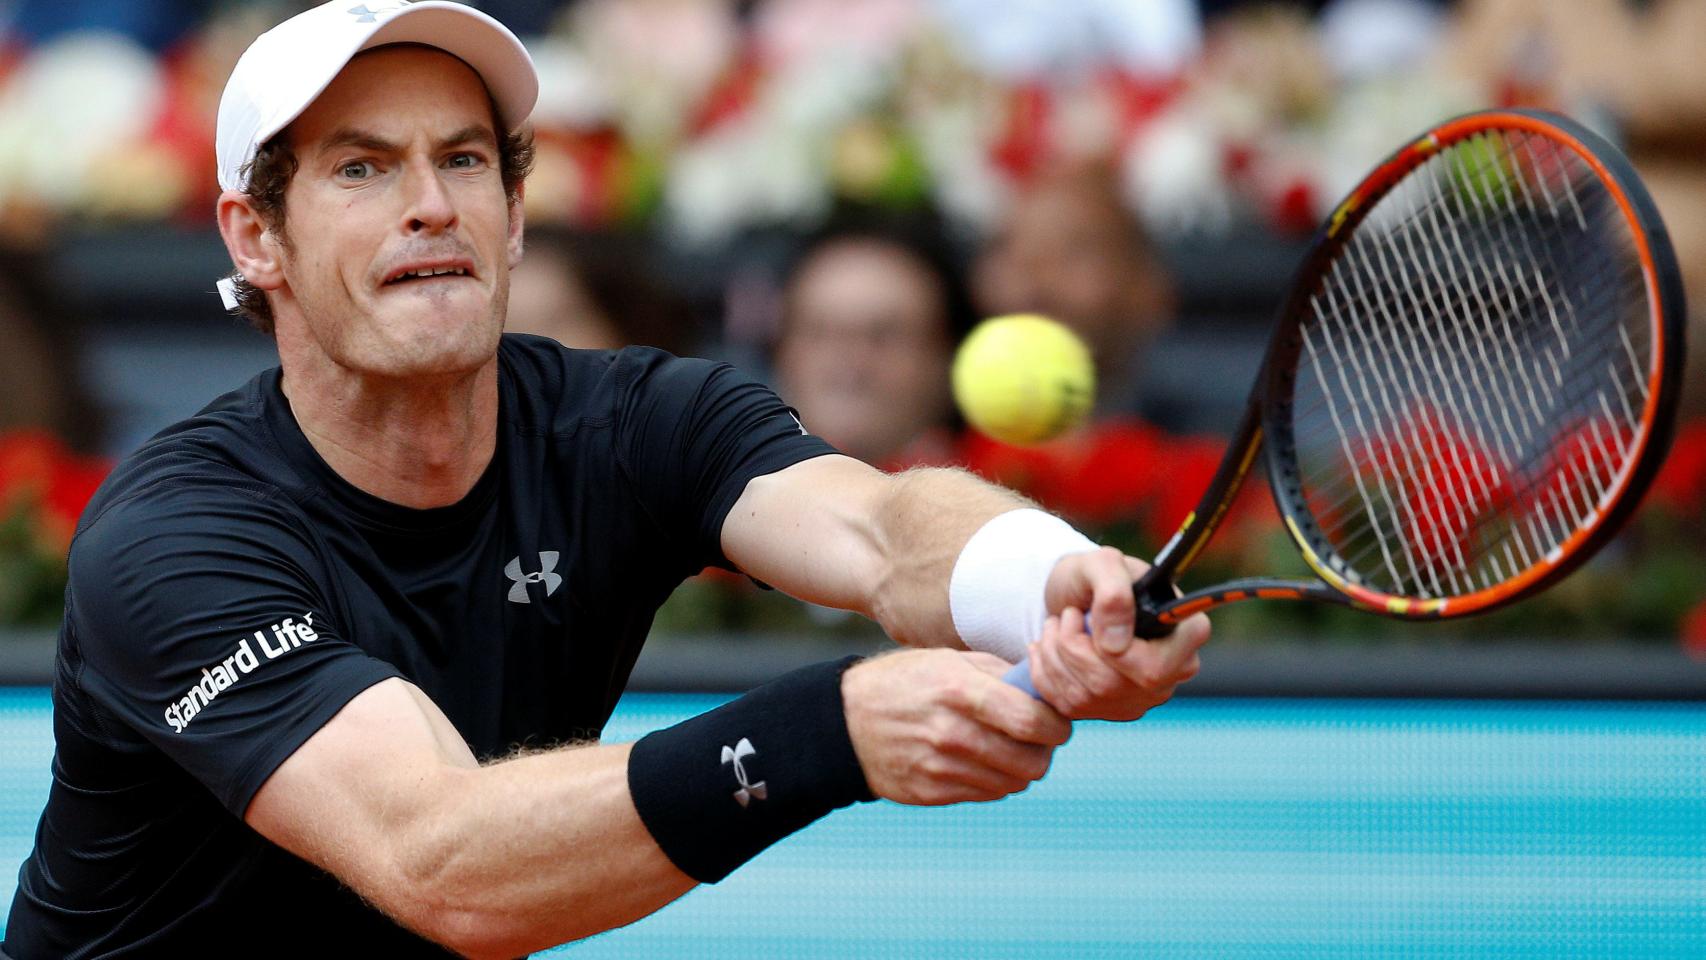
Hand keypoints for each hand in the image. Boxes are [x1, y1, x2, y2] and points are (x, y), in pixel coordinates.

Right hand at [841, 649, 1070, 805]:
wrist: (844, 721)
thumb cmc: (904, 682)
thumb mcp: (947, 659)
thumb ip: (1000, 673)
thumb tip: (1046, 688)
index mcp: (960, 691)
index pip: (1033, 722)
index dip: (1057, 726)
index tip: (1056, 721)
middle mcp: (953, 734)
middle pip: (1031, 762)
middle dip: (1044, 751)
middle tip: (1037, 738)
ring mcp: (942, 768)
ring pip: (1013, 783)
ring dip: (1020, 768)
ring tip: (1006, 747)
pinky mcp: (933, 793)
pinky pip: (987, 794)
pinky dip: (994, 780)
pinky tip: (980, 760)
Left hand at [1031, 548, 1209, 720]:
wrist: (1074, 596)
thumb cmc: (1096, 576)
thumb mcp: (1102, 563)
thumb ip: (1114, 591)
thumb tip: (1115, 643)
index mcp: (1185, 635)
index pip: (1154, 667)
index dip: (1113, 650)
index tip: (1086, 617)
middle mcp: (1170, 674)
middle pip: (1110, 684)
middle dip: (1071, 646)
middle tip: (1066, 616)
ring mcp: (1139, 697)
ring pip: (1084, 696)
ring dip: (1053, 654)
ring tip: (1054, 625)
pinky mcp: (1109, 711)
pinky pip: (1066, 705)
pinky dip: (1044, 671)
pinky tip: (1046, 647)